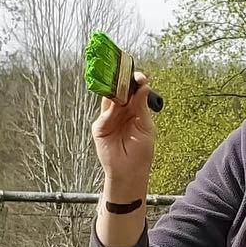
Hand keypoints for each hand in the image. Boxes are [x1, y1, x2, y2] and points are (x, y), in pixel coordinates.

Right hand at [91, 70, 155, 202]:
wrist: (129, 172)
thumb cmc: (140, 153)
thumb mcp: (145, 127)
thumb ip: (141, 107)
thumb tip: (143, 87)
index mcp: (135, 111)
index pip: (133, 92)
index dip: (135, 82)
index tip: (139, 76)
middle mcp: (121, 112)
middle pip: (120, 92)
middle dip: (122, 83)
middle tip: (127, 74)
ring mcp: (109, 118)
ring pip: (109, 99)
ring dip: (114, 91)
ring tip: (120, 84)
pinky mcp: (100, 127)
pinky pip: (104, 114)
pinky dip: (109, 109)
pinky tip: (116, 105)